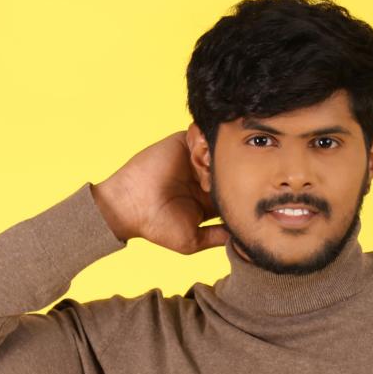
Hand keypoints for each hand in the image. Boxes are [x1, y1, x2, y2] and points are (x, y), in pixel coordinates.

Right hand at [91, 130, 230, 253]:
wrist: (131, 206)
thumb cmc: (158, 227)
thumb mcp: (194, 240)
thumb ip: (218, 237)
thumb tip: (242, 238)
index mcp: (208, 199)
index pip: (233, 190)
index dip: (238, 191)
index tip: (233, 197)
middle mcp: (203, 177)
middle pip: (230, 167)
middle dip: (228, 172)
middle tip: (214, 183)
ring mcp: (194, 159)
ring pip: (219, 150)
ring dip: (215, 157)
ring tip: (203, 171)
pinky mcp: (183, 143)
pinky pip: (202, 133)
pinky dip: (204, 142)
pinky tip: (196, 158)